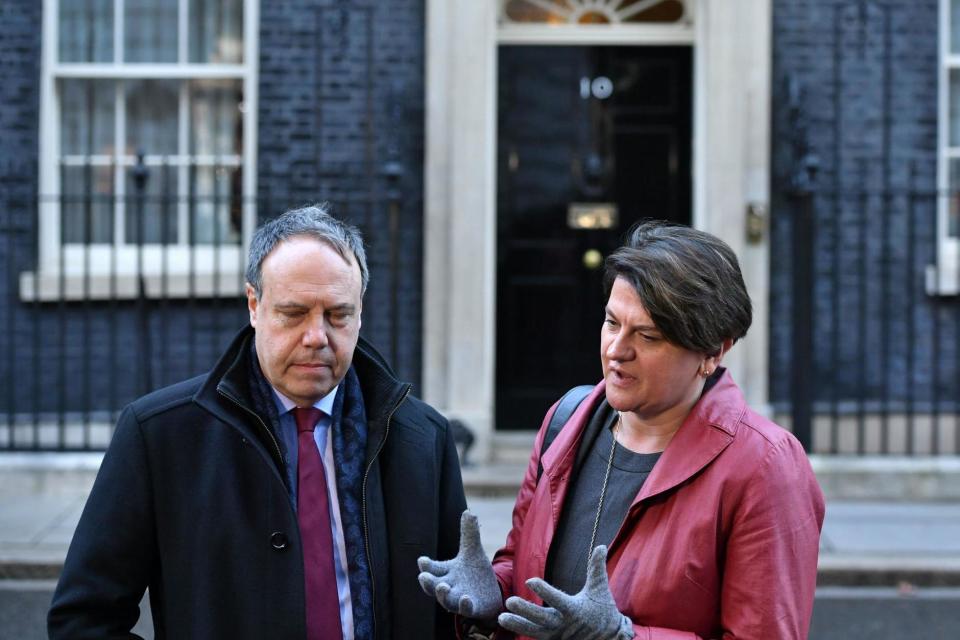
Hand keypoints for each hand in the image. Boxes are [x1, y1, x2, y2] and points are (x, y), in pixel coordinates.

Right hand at [417, 510, 502, 619]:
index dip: (426, 565)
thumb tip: (468, 511)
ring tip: (442, 587)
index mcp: (446, 572)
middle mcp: (448, 586)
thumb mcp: (473, 551)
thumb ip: (469, 533)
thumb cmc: (475, 573)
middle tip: (423, 576)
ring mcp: (458, 599)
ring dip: (442, 594)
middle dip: (427, 582)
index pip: (432, 568)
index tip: (422, 560)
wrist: (490, 594)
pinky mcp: (472, 608)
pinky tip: (466, 598)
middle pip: (433, 585)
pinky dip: (464, 604)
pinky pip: (465, 609)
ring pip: (446, 600)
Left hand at [497, 545, 633, 639]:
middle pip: (541, 619)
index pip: (557, 600)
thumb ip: (597, 568)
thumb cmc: (603, 610)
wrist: (608, 638)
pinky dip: (521, 631)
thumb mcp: (600, 589)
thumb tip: (600, 545)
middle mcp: (564, 624)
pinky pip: (535, 637)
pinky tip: (507, 624)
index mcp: (575, 610)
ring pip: (534, 631)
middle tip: (509, 601)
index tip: (529, 580)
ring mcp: (557, 635)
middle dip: (525, 611)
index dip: (544, 590)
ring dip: (517, 625)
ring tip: (500, 617)